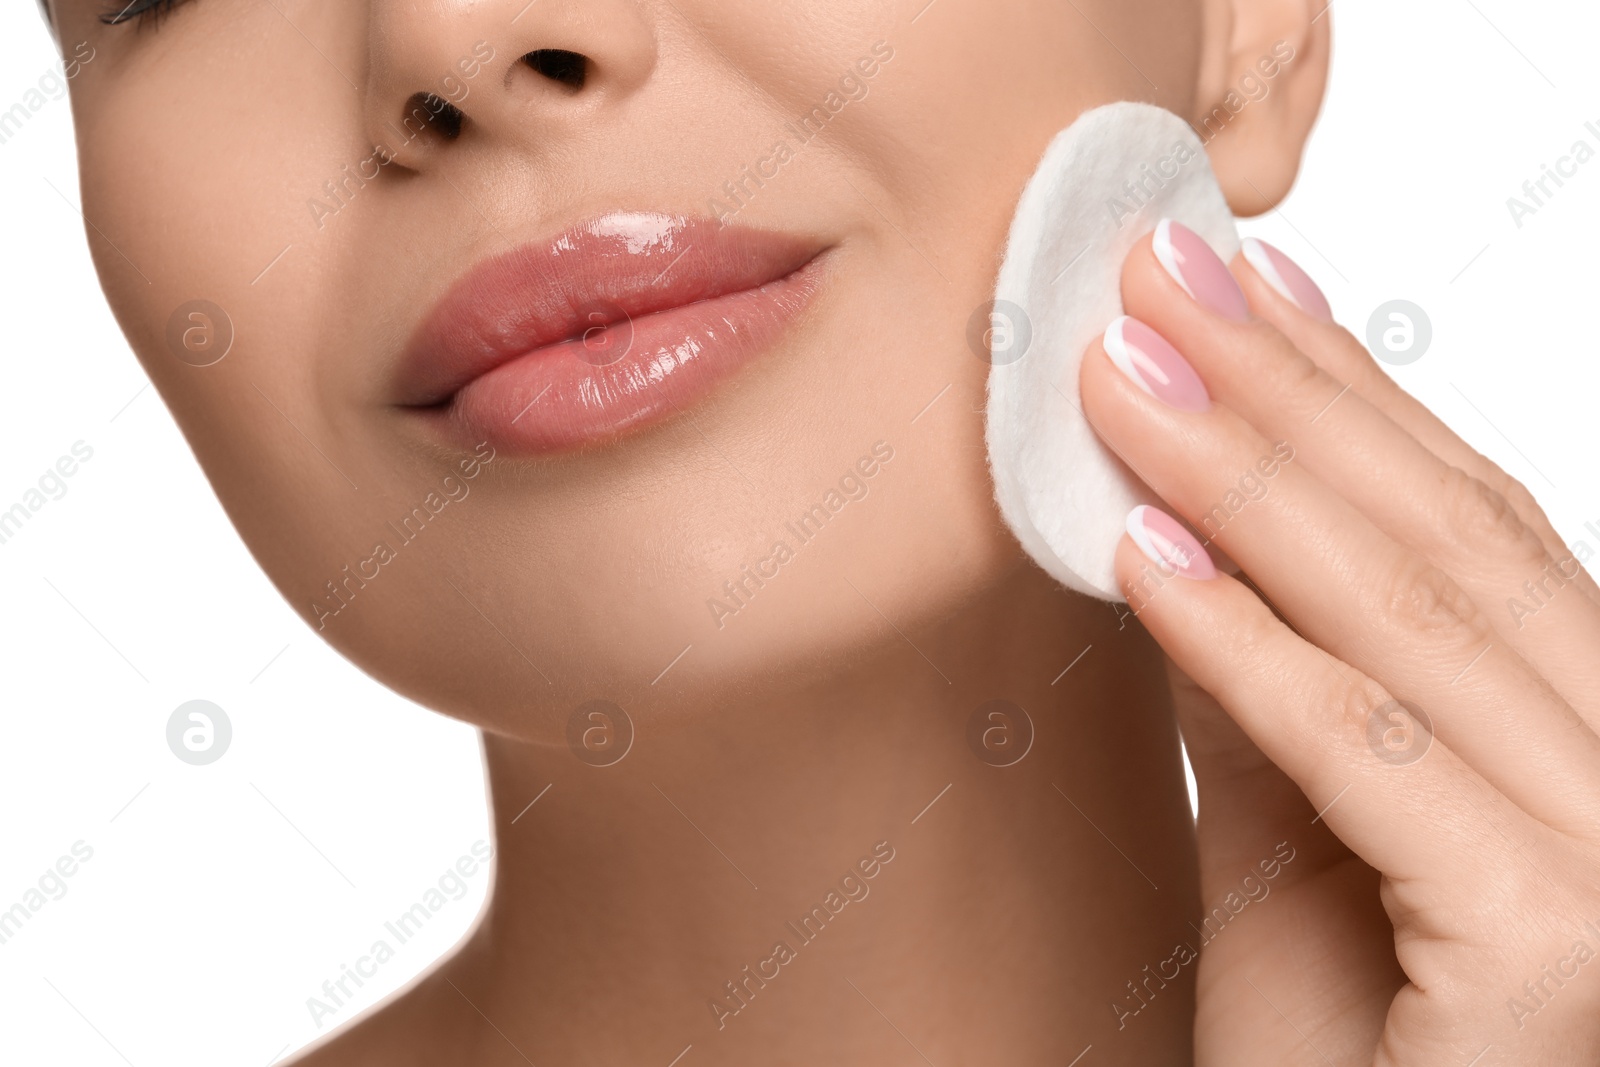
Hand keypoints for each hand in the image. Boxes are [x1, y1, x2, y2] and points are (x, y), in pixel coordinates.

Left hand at [1080, 220, 1599, 1064]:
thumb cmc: (1340, 1052)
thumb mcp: (1283, 839)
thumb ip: (1265, 692)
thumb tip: (1190, 530)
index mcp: (1590, 742)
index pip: (1472, 527)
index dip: (1350, 392)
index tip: (1240, 286)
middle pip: (1449, 545)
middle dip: (1289, 395)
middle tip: (1162, 279)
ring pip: (1413, 623)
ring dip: (1246, 483)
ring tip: (1123, 377)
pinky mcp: (1556, 947)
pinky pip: (1367, 756)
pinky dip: (1247, 649)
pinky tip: (1144, 556)